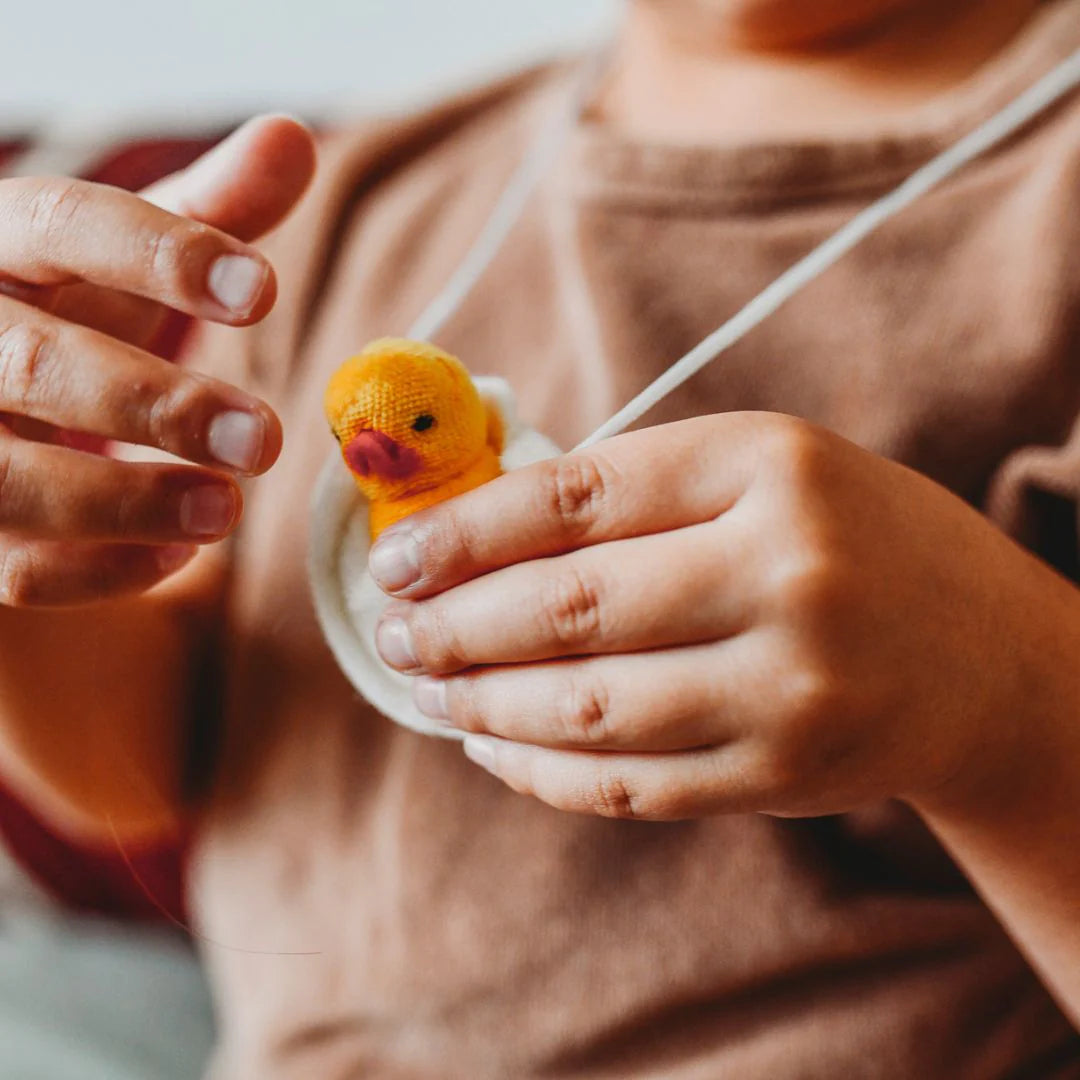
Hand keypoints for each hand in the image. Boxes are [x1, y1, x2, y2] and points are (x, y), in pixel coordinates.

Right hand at [0, 115, 315, 605]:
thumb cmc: (79, 316)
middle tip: (264, 437)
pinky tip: (180, 556)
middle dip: (157, 405)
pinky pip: (15, 568)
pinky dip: (102, 569)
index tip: (265, 288)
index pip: (65, 227)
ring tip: (229, 510)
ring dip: (128, 501)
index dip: (164, 254)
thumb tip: (292, 139)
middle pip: (35, 367)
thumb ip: (209, 212)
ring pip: (11, 481)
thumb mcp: (136, 263)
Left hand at [369, 412, 1066, 820]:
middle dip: (453, 626)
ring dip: (482, 704)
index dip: (463, 531)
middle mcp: (785, 574)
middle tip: (392, 632)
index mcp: (769, 467)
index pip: (575, 497)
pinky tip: (492, 747)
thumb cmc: (853, 539)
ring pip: (587, 709)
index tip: (394, 557)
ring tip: (427, 688)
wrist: (985, 657)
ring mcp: (788, 687)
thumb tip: (474, 535)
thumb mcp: (762, 472)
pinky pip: (627, 786)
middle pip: (568, 607)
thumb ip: (634, 493)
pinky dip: (539, 771)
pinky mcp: (783, 776)